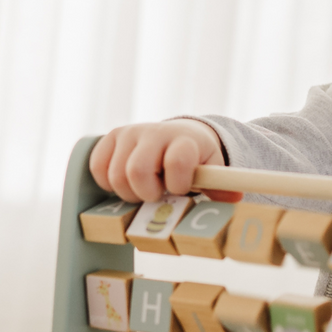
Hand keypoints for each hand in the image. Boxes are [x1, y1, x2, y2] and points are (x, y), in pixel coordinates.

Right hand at [90, 120, 226, 201]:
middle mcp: (155, 132)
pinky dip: (108, 184)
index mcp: (185, 140)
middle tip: (157, 195)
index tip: (180, 189)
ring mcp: (130, 133)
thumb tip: (234, 199)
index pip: (177, 161)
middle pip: (136, 172)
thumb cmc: (196, 162)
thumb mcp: (213, 173)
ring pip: (115, 175)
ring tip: (144, 189)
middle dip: (146, 194)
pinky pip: (97, 167)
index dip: (177, 184)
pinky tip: (125, 183)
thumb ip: (221, 188)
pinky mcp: (111, 138)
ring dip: (128, 192)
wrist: (180, 136)